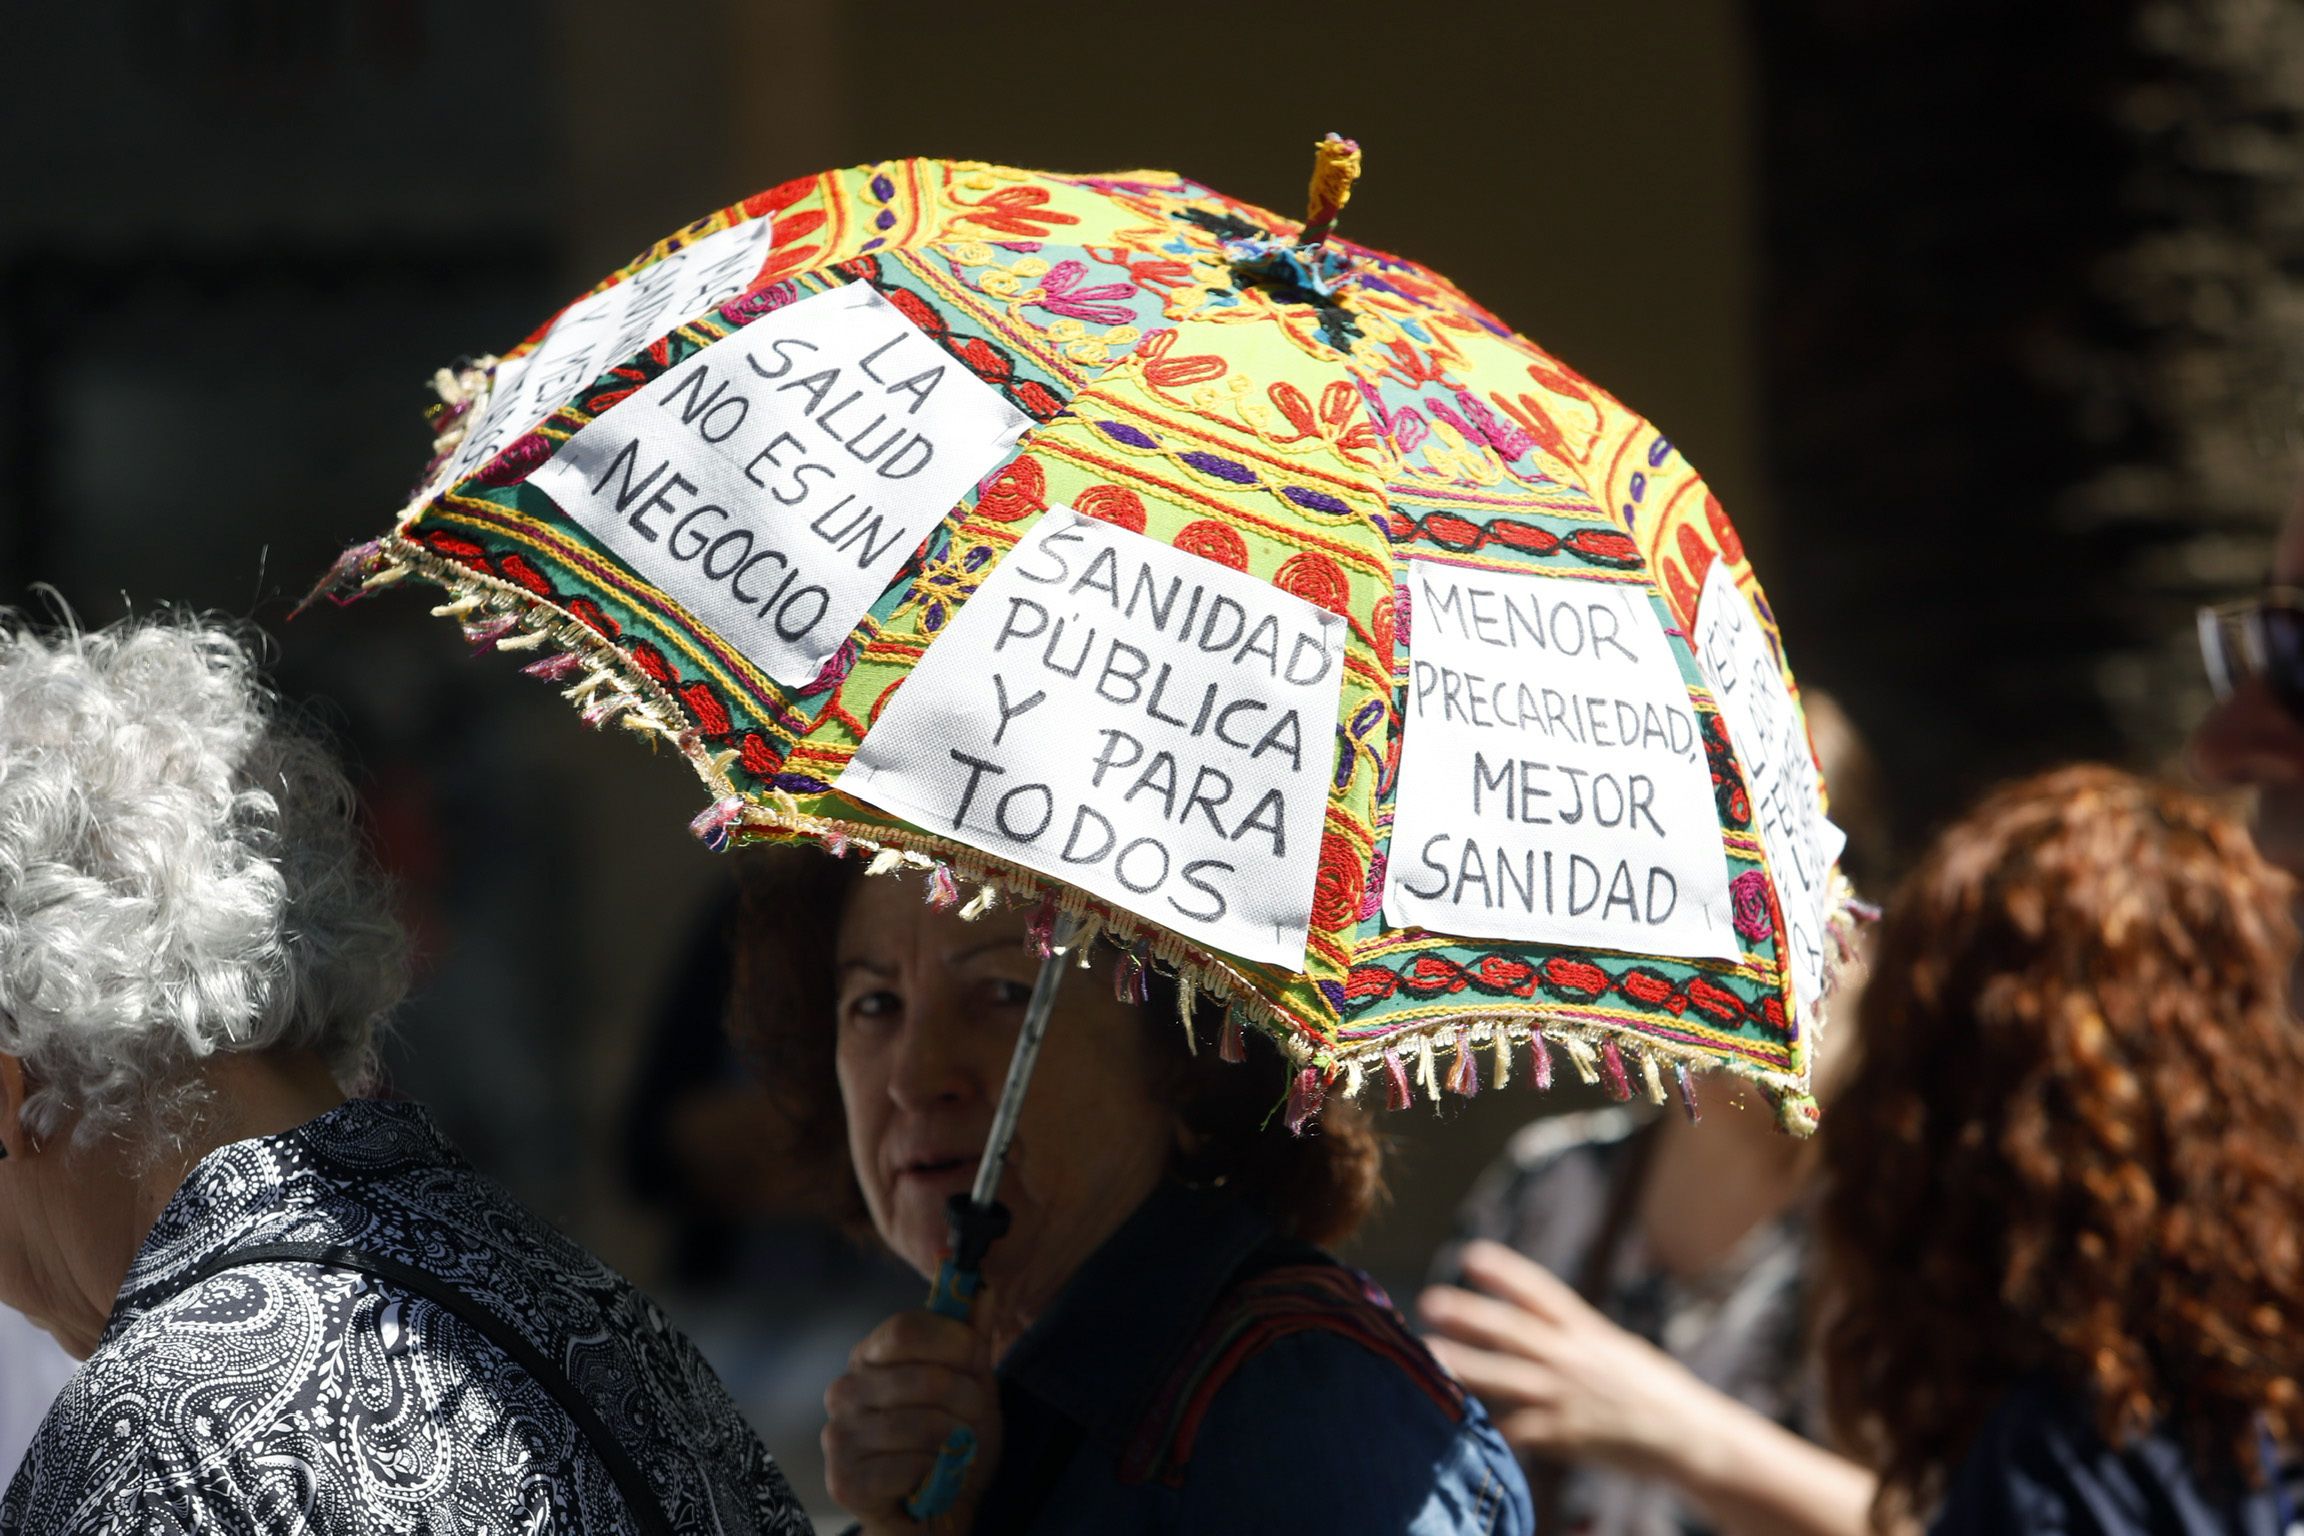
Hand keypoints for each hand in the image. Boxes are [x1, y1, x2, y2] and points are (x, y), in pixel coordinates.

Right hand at [823, 1306, 1001, 1533]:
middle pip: (923, 1377)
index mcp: (869, 1356)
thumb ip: (972, 1337)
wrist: (936, 1512)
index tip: (977, 1359)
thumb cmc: (949, 1442)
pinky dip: (937, 1472)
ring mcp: (839, 1436)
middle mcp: (844, 1390)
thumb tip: (982, 1287)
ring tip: (959, 1448)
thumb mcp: (971, 1384)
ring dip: (957, 1440)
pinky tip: (933, 1476)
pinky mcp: (844, 1480)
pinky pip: (910, 1465)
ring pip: (922, 1424)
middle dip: (968, 1400)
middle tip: (974, 1417)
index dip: (954, 1342)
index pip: (906, 1327)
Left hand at [1419, 1238, 1717, 1475]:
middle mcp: (1575, 1358)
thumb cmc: (1655, 1392)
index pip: (1541, 1293)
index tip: (1472, 1254)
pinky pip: (1520, 1431)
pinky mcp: (1567, 1436)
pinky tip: (1460, 1425)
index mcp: (1588, 1331)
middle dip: (1472, 1315)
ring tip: (1431, 1355)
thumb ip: (1576, 1334)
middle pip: (1515, 1331)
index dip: (1507, 1272)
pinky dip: (1491, 1427)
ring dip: (1466, 1367)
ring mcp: (1568, 1398)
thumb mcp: (1617, 1349)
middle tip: (1430, 1300)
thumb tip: (1539, 1316)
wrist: (1693, 1439)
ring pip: (1507, 1378)